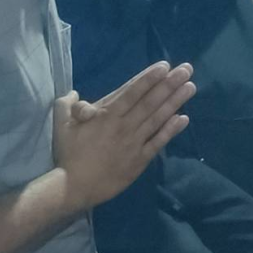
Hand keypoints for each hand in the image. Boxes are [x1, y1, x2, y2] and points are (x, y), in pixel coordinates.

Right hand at [53, 62, 194, 210]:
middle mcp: (124, 125)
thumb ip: (68, 104)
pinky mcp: (139, 160)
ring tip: (191, 87)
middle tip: (187, 69)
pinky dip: (171, 130)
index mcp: (106, 114)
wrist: (74, 186)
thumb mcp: (62, 123)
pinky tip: (184, 118)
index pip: (132, 91)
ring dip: (175, 101)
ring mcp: (134, 142)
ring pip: (157, 118)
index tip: (165, 66)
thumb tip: (75, 94)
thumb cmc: (68, 153)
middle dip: (170, 83)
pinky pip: (158, 142)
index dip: (149, 78)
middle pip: (150, 101)